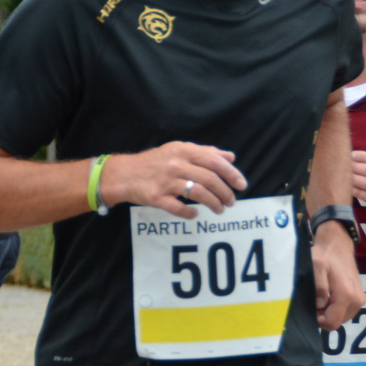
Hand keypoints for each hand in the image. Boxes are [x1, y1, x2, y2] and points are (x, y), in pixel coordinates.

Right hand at [98, 142, 245, 218]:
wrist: (124, 174)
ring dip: (213, 203)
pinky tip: (195, 214)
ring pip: (198, 194)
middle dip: (225, 193)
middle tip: (231, 201)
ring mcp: (166, 182)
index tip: (241, 185)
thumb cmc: (154, 162)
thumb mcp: (178, 150)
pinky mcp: (157, 197)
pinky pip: (178, 208)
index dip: (231, 174)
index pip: (214, 161)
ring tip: (219, 209)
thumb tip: (230, 157)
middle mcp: (176, 164)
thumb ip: (205, 152)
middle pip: (209, 179)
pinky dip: (190, 213)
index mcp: (183, 151)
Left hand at [311, 224, 362, 330]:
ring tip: (323, 295)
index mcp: (347, 296)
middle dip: (324, 315)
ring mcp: (360, 300)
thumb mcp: (316, 267)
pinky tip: (330, 295)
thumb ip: (319, 287)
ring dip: (330, 311)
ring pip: (341, 318)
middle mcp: (357, 301)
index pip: (332, 323)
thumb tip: (321, 305)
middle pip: (337, 322)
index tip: (312, 307)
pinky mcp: (359, 298)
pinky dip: (336, 307)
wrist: (338, 246)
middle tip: (316, 299)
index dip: (319, 320)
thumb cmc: (325, 256)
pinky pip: (345, 311)